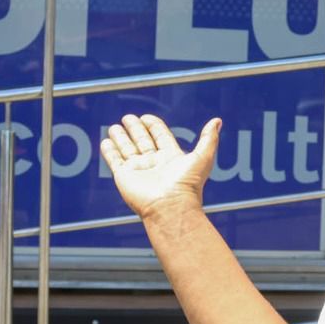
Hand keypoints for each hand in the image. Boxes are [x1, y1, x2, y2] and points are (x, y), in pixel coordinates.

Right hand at [100, 114, 220, 221]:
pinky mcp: (124, 177)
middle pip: (142, 141)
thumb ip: (209, 138)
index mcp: (171, 158)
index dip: (154, 126)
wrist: (169, 206)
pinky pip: (115, 161)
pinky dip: (110, 151)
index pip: (161, 136)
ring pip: (127, 149)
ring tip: (114, 126)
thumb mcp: (203, 157)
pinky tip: (106, 141)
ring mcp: (138, 170)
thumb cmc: (187, 185)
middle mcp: (154, 164)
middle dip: (135, 129)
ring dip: (121, 137)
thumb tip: (217, 121)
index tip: (146, 117)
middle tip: (128, 118)